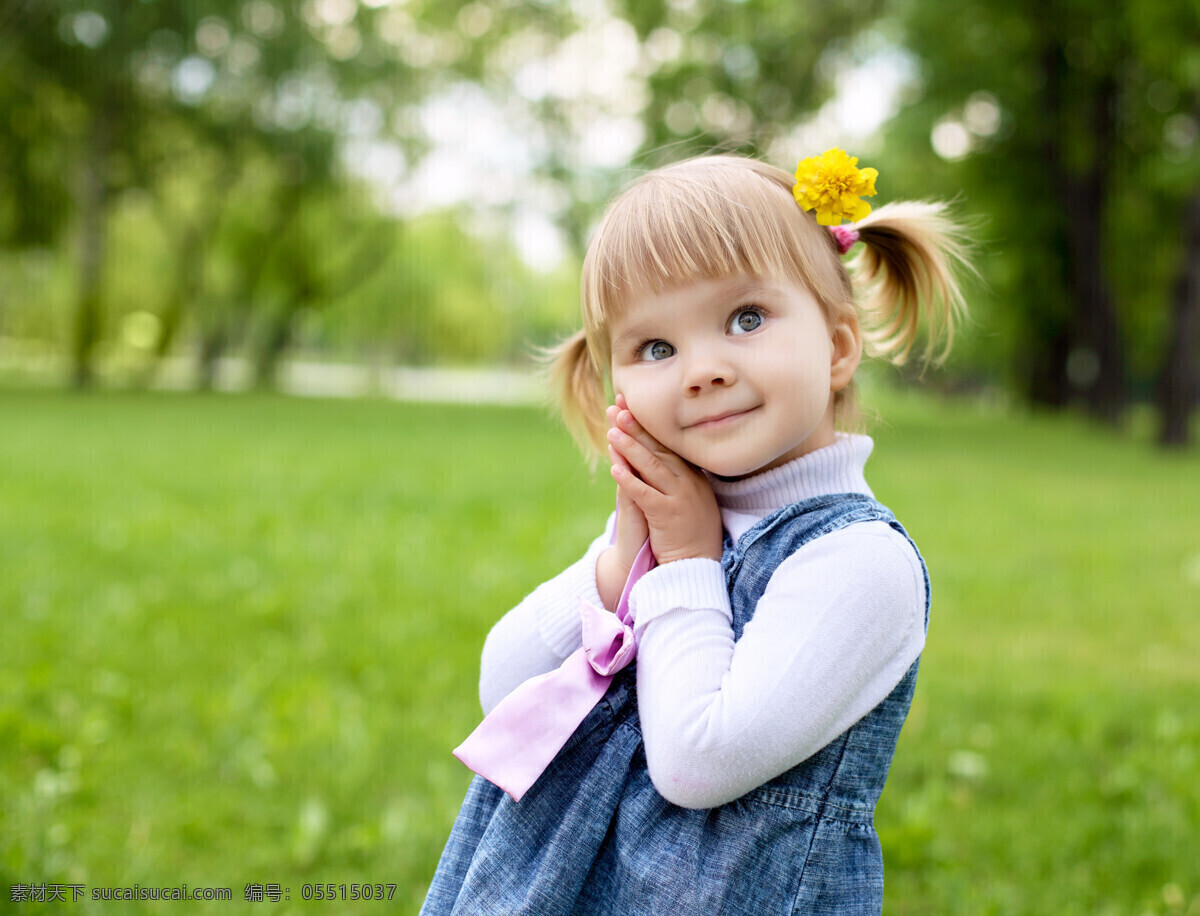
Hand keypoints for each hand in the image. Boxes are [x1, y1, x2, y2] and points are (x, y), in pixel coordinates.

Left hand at [606, 394, 722, 565]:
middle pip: (659, 449)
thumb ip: (677, 477)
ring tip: (611, 431)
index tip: (631, 407)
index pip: (668, 444)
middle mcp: (689, 482)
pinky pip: (645, 493)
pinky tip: (614, 469)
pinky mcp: (668, 514)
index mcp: (693, 476)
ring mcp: (680, 497)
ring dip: (630, 447)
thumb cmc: (689, 532)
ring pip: (652, 466)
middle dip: (637, 428)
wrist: (696, 564)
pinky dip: (629, 479)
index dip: (648, 425)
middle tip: (618, 408)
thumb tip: (659, 456)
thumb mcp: (690, 498)